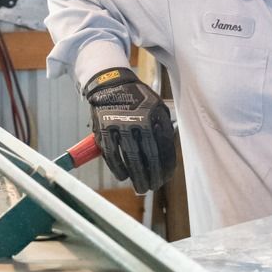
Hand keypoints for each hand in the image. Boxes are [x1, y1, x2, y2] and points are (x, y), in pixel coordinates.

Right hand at [86, 67, 176, 193]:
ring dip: (136, 176)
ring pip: (130, 158)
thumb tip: (168, 156)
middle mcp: (138, 121)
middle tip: (153, 187)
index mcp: (154, 116)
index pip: (163, 148)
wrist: (110, 84)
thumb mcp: (157, 107)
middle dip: (152, 176)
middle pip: (149, 156)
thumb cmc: (138, 100)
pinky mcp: (104, 130)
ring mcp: (119, 126)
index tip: (166, 177)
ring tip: (140, 187)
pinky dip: (117, 168)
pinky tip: (123, 176)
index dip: (166, 166)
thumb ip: (163, 128)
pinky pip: (112, 154)